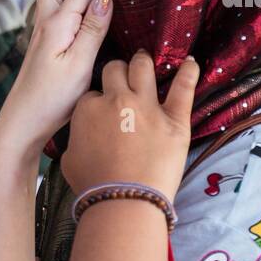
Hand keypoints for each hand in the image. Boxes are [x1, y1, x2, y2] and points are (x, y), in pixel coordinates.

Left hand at [0, 0, 112, 159]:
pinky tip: (89, 37)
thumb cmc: (51, 99)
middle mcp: (45, 23)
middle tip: (102, 3)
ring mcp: (42, 35)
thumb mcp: (80, 64)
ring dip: (76, 1)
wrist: (23, 124)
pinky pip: (59, 19)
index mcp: (55, 23)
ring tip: (99, 20)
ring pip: (56, 0)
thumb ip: (93, 28)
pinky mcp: (44, 47)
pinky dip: (74, 18)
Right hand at [62, 51, 199, 201]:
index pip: (93, 93)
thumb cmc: (92, 184)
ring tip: (145, 60)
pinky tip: (191, 62)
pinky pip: (184, 88)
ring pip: (143, 68)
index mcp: (88, 108)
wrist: (123, 200)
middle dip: (117, 72)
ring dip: (143, 62)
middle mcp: (117, 99)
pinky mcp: (174, 119)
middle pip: (116, 70)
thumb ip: (76, 138)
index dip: (97, 100)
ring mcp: (147, 106)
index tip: (102, 108)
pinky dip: (189, 72)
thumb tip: (83, 136)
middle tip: (121, 76)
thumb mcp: (69, 158)